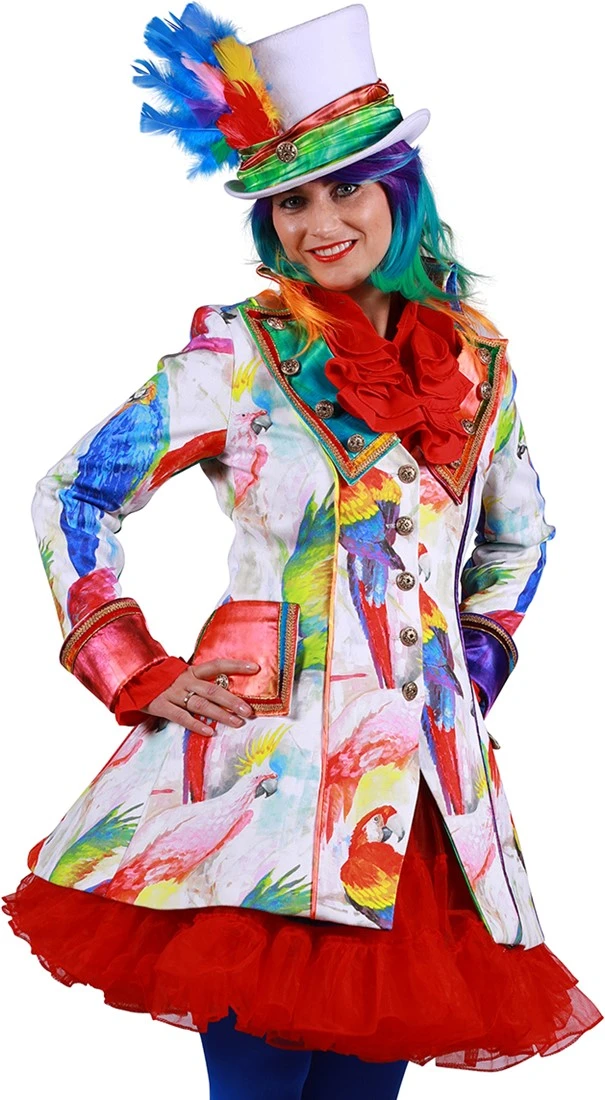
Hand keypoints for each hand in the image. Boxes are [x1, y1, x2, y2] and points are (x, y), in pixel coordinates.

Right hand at [143, 658, 259, 735]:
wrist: (132, 681)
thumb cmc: (163, 681)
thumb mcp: (182, 677)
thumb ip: (200, 683)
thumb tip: (227, 690)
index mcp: (191, 671)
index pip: (217, 665)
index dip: (236, 666)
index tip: (255, 669)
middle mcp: (185, 680)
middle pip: (213, 689)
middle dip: (233, 700)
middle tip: (250, 711)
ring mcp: (173, 693)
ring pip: (201, 704)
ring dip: (221, 714)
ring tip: (237, 723)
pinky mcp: (161, 706)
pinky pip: (181, 716)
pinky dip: (196, 724)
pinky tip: (210, 732)